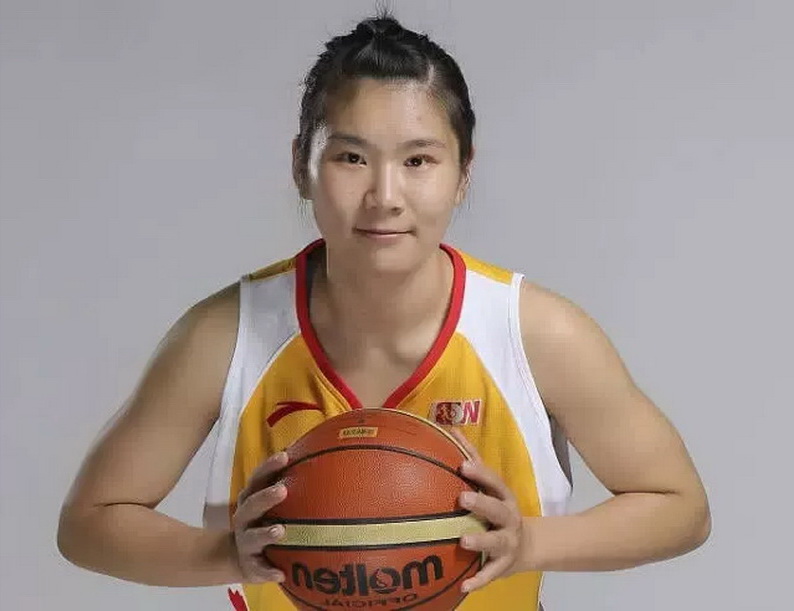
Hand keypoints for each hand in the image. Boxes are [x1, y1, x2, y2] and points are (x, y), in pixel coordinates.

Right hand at [231, 451, 288, 583]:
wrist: (239, 556)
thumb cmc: (263, 520)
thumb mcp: (270, 501)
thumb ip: (288, 482)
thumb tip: (319, 454)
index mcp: (251, 498)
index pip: (257, 478)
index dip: (269, 467)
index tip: (285, 456)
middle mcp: (245, 518)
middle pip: (251, 504)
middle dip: (265, 497)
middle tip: (283, 490)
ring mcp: (245, 542)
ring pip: (253, 537)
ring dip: (265, 533)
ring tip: (280, 530)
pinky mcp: (250, 565)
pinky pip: (259, 570)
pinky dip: (268, 572)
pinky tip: (281, 574)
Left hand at [448, 429, 524, 592]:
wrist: (527, 545)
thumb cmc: (497, 509)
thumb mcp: (489, 486)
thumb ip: (471, 459)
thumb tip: (448, 428)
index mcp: (503, 496)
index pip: (494, 481)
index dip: (480, 473)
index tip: (462, 465)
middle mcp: (509, 518)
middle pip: (498, 509)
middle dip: (482, 504)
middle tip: (462, 498)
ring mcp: (508, 542)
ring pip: (496, 542)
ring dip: (481, 541)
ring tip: (462, 540)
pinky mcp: (504, 566)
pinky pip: (491, 574)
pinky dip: (479, 580)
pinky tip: (464, 587)